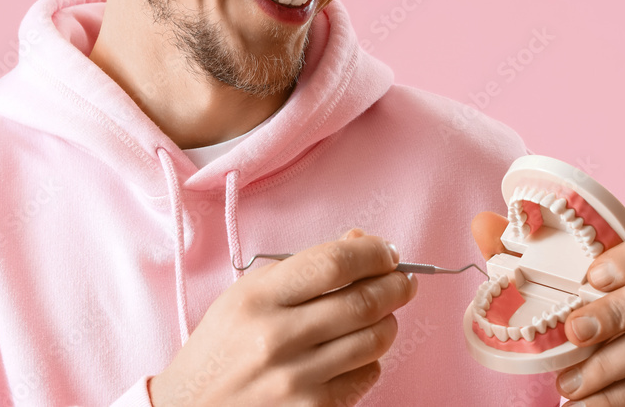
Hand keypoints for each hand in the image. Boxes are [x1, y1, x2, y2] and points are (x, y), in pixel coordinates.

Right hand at [148, 228, 418, 406]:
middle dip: (396, 285)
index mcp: (256, 299)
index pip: (332, 264)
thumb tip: (360, 243)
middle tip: (403, 280)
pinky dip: (371, 359)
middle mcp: (276, 338)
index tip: (387, 252)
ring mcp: (295, 380)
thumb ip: (302, 268)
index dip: (372, 253)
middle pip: (362, 301)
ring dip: (388, 321)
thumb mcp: (246, 295)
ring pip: (373, 340)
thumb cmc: (221, 346)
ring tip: (382, 313)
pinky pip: (365, 377)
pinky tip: (356, 350)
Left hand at [472, 213, 624, 405]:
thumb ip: (516, 256)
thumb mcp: (546, 291)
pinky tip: (583, 404)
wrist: (610, 387)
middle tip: (574, 332)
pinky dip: (616, 399)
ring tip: (566, 383)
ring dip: (607, 363)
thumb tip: (484, 223)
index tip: (595, 275)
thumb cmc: (579, 325)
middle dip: (617, 310)